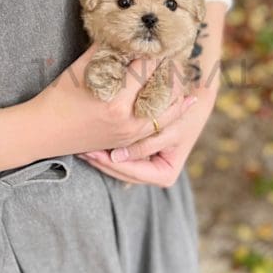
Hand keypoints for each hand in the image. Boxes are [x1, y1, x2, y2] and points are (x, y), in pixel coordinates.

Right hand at [29, 43, 196, 157]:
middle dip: (170, 72)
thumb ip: (105, 51)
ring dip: (178, 95)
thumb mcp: (81, 69)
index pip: (146, 70)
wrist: (44, 132)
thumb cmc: (59, 97)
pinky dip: (173, 114)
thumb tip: (123, 33)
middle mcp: (128, 120)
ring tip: (186, 79)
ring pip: (167, 113)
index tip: (163, 42)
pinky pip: (159, 128)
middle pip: (161, 91)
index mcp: (116, 100)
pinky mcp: (128, 142)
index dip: (155, 53)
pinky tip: (185, 104)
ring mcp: (130, 134)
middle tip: (177, 57)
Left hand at [77, 70, 219, 187]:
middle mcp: (154, 174)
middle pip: (122, 172)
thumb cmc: (182, 112)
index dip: (112, 165)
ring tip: (81, 148)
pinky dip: (105, 148)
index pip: (132, 173)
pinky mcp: (138, 155)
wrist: (191, 97)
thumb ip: (146, 145)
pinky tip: (89, 142)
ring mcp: (145, 165)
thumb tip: (118, 157)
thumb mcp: (168, 129)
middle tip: (82, 151)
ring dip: (99, 157)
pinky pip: (118, 156)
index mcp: (165, 175)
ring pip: (117, 166)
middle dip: (102, 162)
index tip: (94, 153)